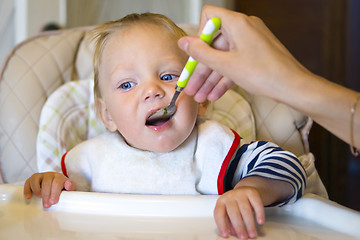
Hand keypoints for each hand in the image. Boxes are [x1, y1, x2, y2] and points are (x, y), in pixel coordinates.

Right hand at [24, 172, 75, 207]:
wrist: (57, 185)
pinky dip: (27, 189)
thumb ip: (71, 187)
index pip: (57, 182)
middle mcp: (49, 175)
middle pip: (46, 182)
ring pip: (36, 179)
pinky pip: (27, 182)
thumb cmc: (62, 188)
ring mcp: (40, 176)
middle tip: (47, 204)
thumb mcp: (69, 189)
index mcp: (59, 177)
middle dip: (46, 194)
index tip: (53, 202)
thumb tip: (68, 185)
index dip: (55, 192)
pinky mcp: (32, 179)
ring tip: (39, 198)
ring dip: (37, 190)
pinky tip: (29, 197)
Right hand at [178, 5, 307, 102]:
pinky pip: (234, 64)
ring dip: (210, 79)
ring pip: (223, 58)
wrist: (293, 87)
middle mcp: (244, 29)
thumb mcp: (226, 65)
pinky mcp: (255, 56)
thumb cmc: (266, 74)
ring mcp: (250, 43)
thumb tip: (183, 42)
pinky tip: (214, 95)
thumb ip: (201, 53)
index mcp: (237, 23)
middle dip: (201, 69)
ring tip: (200, 96)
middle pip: (214, 44)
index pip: (208, 17)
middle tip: (191, 87)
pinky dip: (224, 78)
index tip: (196, 55)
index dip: (199, 36)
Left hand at [214, 186, 264, 238]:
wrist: (245, 189)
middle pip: (233, 212)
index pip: (218, 213)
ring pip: (245, 209)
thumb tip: (234, 233)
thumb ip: (230, 222)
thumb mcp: (229, 212)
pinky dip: (259, 213)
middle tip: (243, 237)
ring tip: (252, 234)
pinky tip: (260, 221)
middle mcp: (229, 196)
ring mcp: (240, 193)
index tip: (225, 235)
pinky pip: (256, 203)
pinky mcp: (251, 192)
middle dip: (238, 226)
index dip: (221, 225)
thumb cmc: (236, 204)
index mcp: (221, 202)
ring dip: (249, 223)